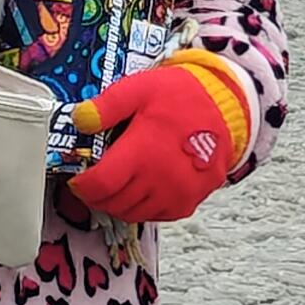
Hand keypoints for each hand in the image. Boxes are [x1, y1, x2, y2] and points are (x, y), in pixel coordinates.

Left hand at [69, 54, 247, 223]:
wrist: (226, 109)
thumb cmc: (182, 97)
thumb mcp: (140, 89)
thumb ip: (108, 106)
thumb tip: (79, 120)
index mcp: (143, 153)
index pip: (100, 186)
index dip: (82, 186)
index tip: (78, 179)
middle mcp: (159, 180)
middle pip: (113, 203)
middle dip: (97, 195)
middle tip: (93, 182)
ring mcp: (176, 195)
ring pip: (132, 213)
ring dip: (117, 203)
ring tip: (114, 186)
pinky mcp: (188, 202)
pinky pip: (155, 215)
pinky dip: (141, 207)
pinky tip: (140, 189)